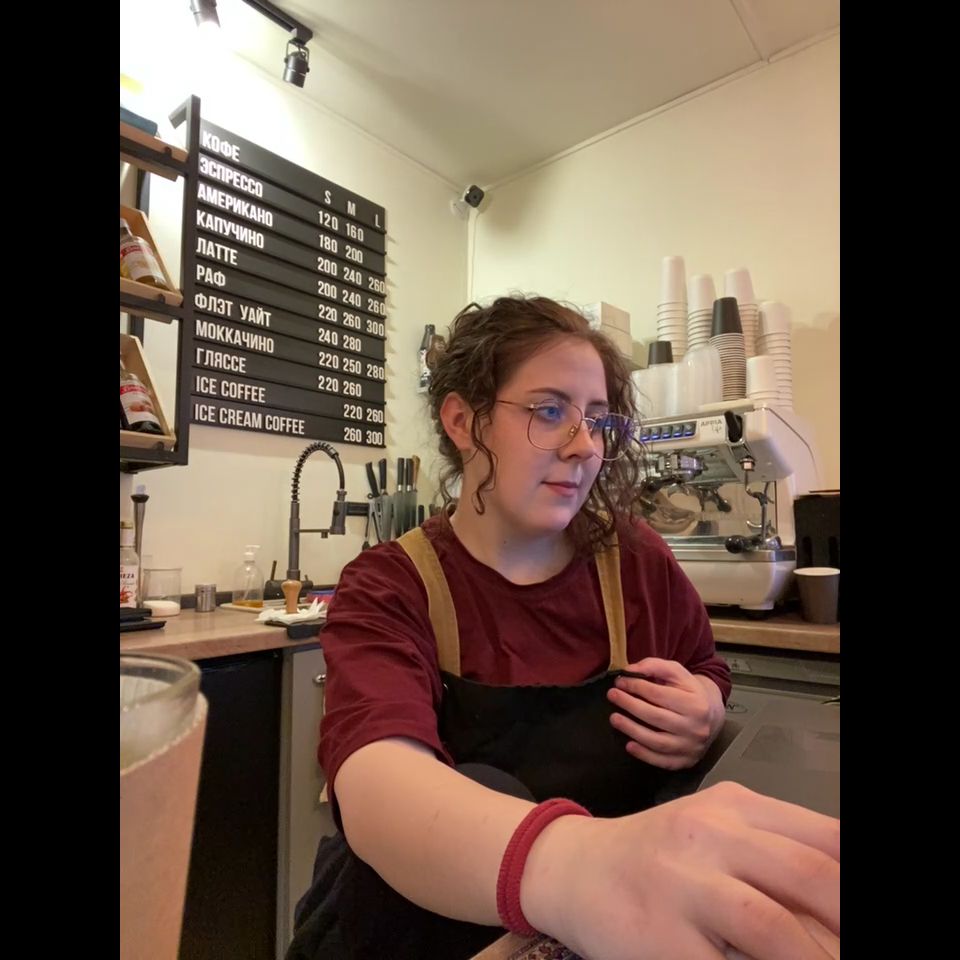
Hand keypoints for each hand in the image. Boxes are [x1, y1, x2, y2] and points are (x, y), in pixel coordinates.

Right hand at [522, 781, 840, 959]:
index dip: (854, 877)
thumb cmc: (657, 856)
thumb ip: (773, 853)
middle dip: (846, 923)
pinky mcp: (658, 933)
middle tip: (853, 951)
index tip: (863, 918)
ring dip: (813, 959)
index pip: (824, 836)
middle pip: (808, 874)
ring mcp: (681, 882)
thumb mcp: (716, 833)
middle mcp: (710, 834)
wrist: (574, 868)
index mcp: (736, 806)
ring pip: (772, 925)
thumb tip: (836, 908)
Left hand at [606, 658, 724, 769]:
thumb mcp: (677, 673)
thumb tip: (630, 670)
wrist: (711, 716)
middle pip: (656, 717)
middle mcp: (696, 727)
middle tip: (612, 696)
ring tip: (614, 718)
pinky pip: (662, 761)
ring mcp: (691, 747)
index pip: (660, 694)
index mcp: (696, 703)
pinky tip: (628, 745)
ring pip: (657, 742)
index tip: (620, 682)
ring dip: (632, 730)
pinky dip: (644, 755)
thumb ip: (655, 666)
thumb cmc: (689, 692)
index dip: (636, 686)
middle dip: (630, 705)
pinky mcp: (686, 761)